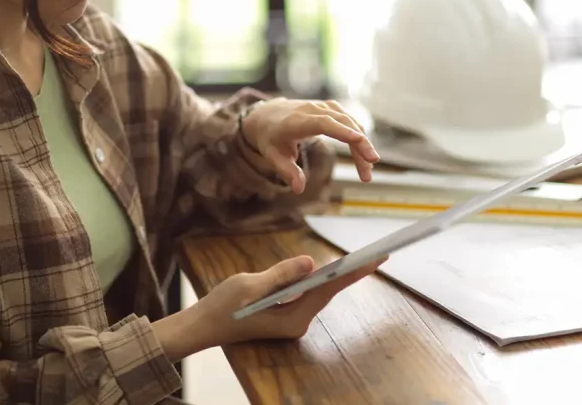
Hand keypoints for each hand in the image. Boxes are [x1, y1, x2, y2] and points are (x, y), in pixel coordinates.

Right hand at [169, 255, 384, 355]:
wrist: (202, 326)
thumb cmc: (222, 308)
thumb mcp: (250, 286)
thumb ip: (281, 275)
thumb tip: (310, 263)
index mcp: (292, 320)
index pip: (328, 290)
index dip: (352, 273)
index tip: (374, 261)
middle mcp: (297, 323)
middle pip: (329, 291)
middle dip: (352, 272)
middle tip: (379, 255)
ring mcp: (292, 319)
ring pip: (320, 292)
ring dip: (338, 275)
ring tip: (363, 259)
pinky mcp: (285, 313)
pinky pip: (308, 293)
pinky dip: (320, 279)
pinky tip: (334, 268)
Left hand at [241, 98, 378, 191]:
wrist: (266, 116)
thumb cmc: (270, 138)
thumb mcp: (273, 157)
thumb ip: (287, 171)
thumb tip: (299, 188)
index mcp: (297, 121)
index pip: (323, 123)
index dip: (342, 130)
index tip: (359, 139)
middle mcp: (312, 110)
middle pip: (342, 123)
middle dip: (360, 143)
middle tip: (370, 166)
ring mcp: (322, 106)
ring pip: (349, 122)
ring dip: (362, 144)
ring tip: (367, 171)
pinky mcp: (330, 108)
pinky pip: (348, 120)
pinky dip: (358, 136)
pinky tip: (363, 155)